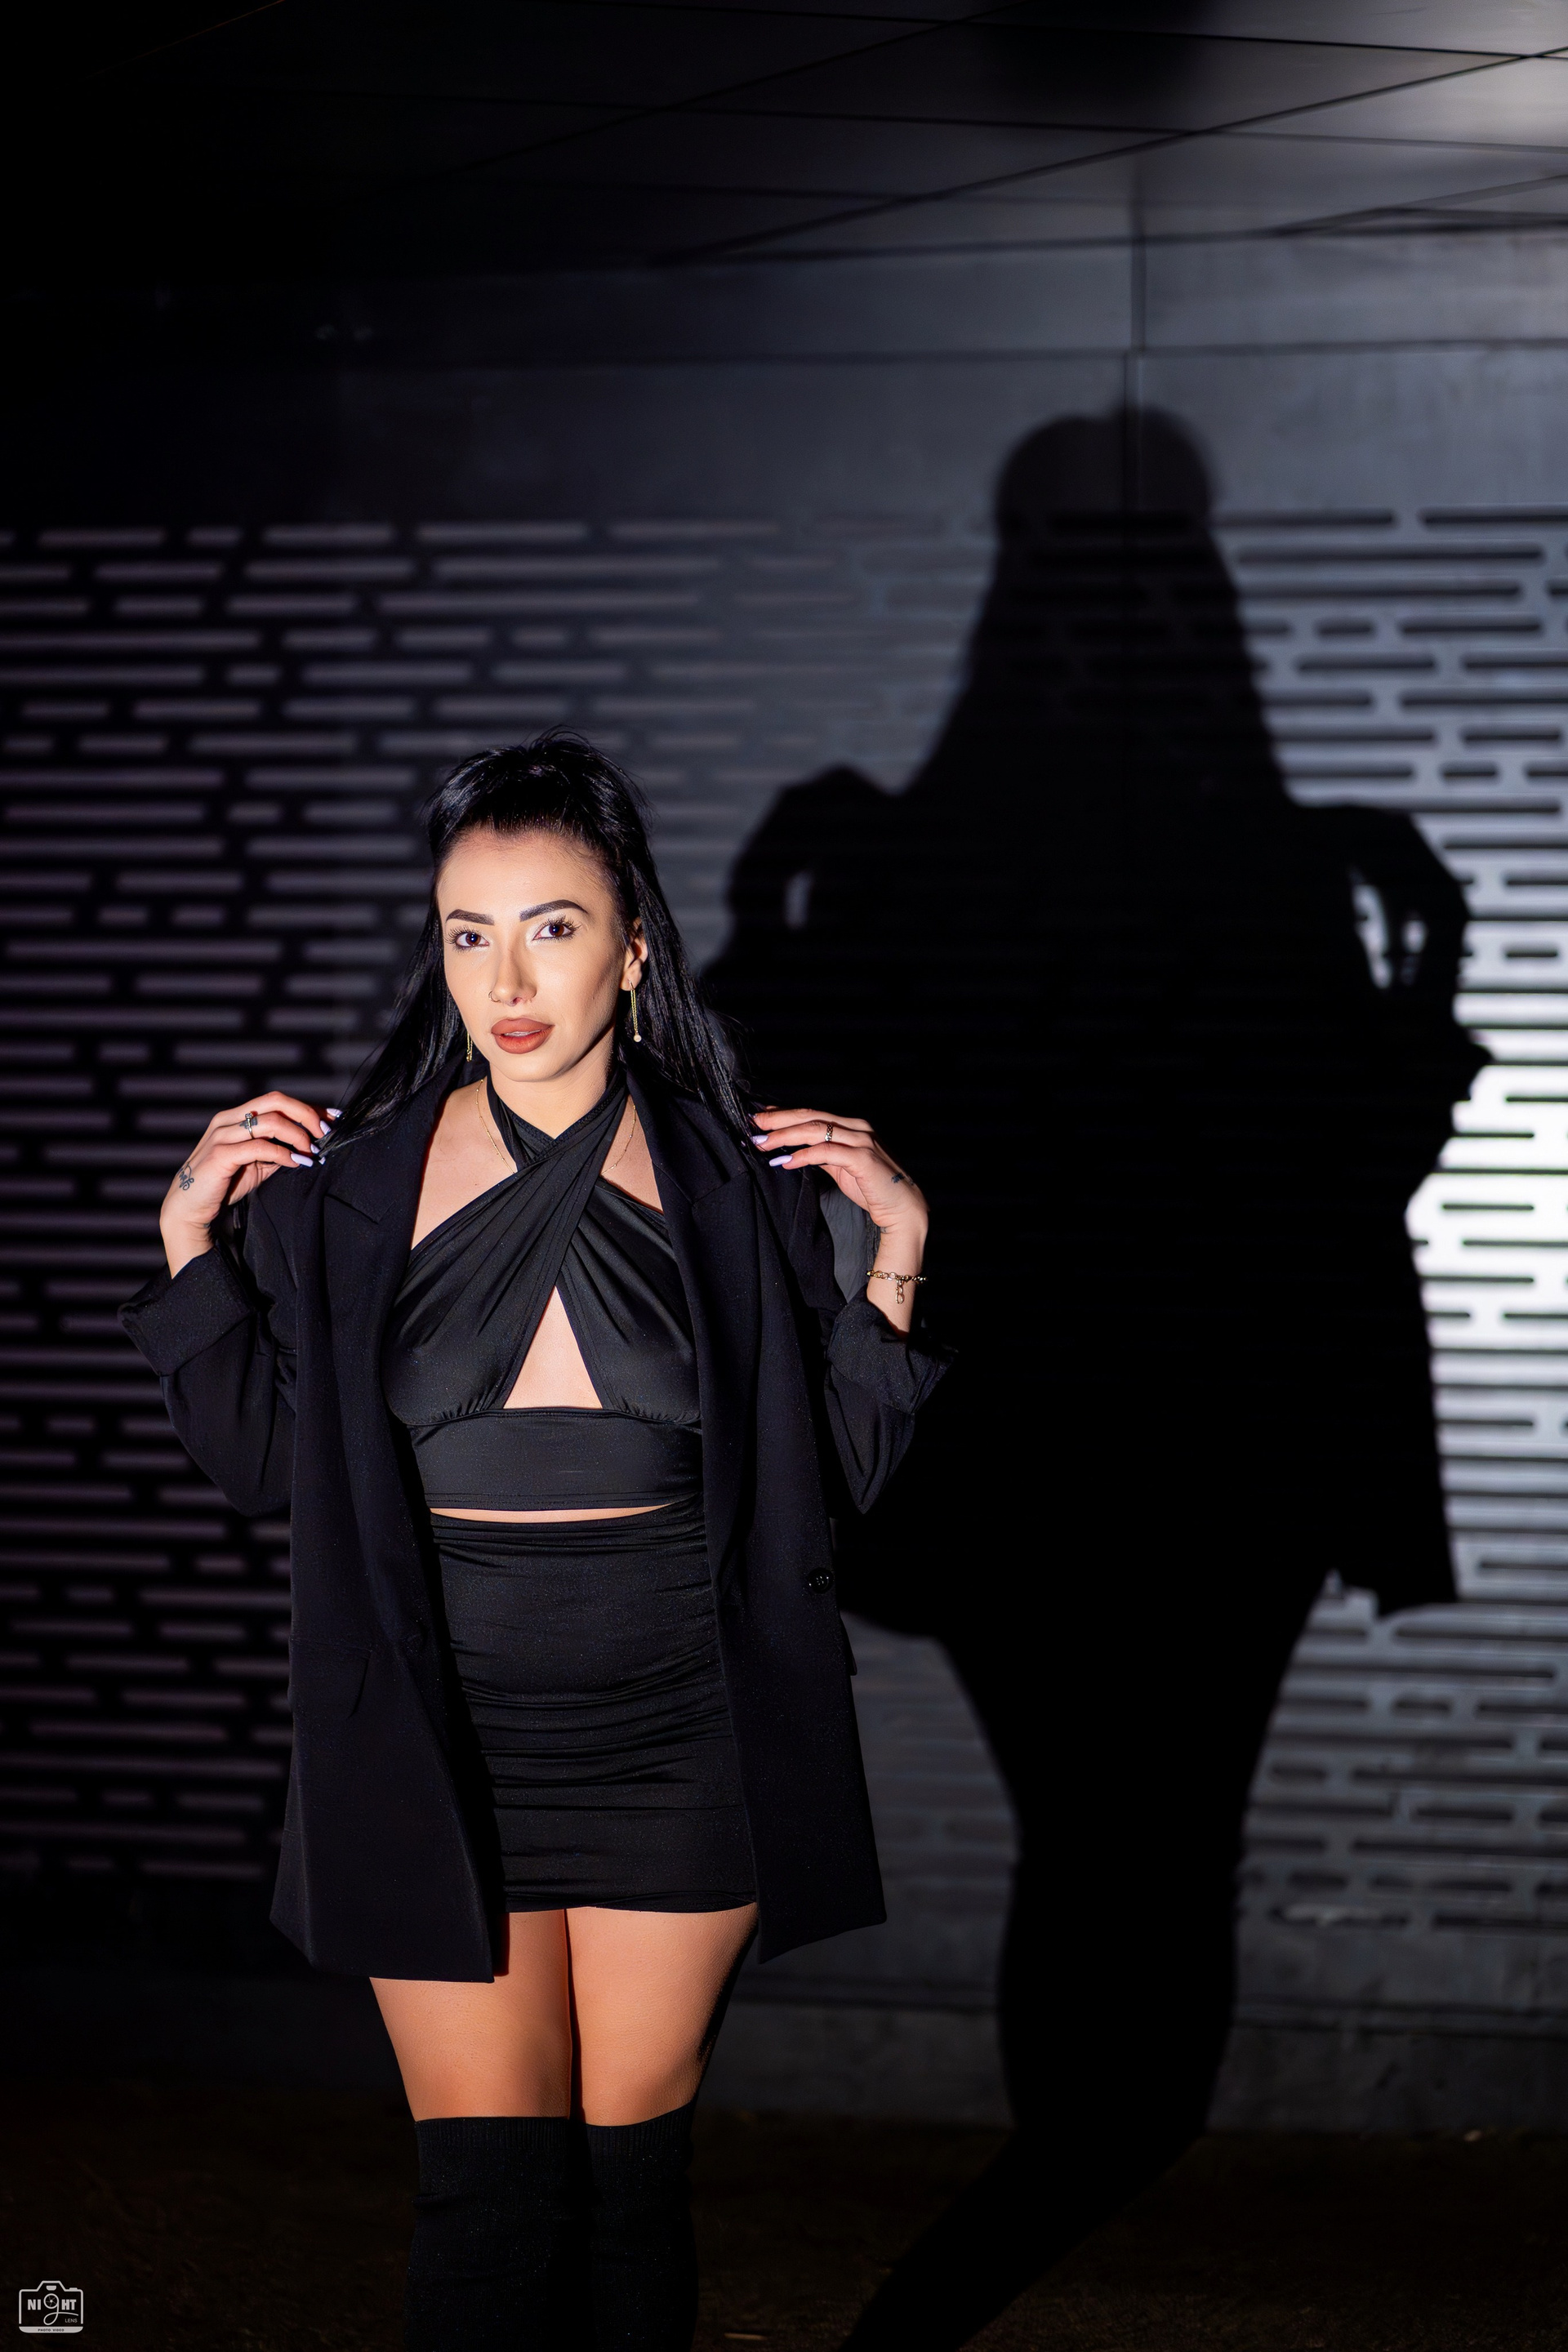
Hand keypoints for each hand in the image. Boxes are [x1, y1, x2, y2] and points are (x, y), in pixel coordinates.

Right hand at [158, 1091, 339, 1277]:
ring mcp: (222, 1135)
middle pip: (275, 1101)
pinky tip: (296, 1163)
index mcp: (237, 1116)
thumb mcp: (257, 1164)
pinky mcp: (220, 1154)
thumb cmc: (224, 1183)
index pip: (278, 1101)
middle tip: (324, 1134)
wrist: (190, 1207)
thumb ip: (278, 1151)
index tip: (333, 1119)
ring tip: (311, 1152)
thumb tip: (309, 1145)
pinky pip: (259, 1147)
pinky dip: (283, 1154)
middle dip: (306, 1114)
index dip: (307, 1108)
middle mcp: (228, 1119)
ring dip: (297, 1135)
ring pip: (270, 1121)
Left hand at [749, 1106, 928, 1244]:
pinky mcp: (863, 1158)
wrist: (902, 1207)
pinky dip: (804, 1155)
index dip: (784, 1114)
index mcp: (851, 1126)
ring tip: (764, 1143)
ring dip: (786, 1136)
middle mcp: (857, 1127)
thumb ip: (822, 1154)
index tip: (760, 1117)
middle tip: (754, 1125)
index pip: (812, 1114)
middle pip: (810, 1116)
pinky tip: (787, 1162)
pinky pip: (827, 1152)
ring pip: (815, 1130)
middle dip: (779, 1120)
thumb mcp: (841, 1167)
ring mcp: (861, 1140)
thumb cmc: (872, 1188)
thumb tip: (794, 1149)